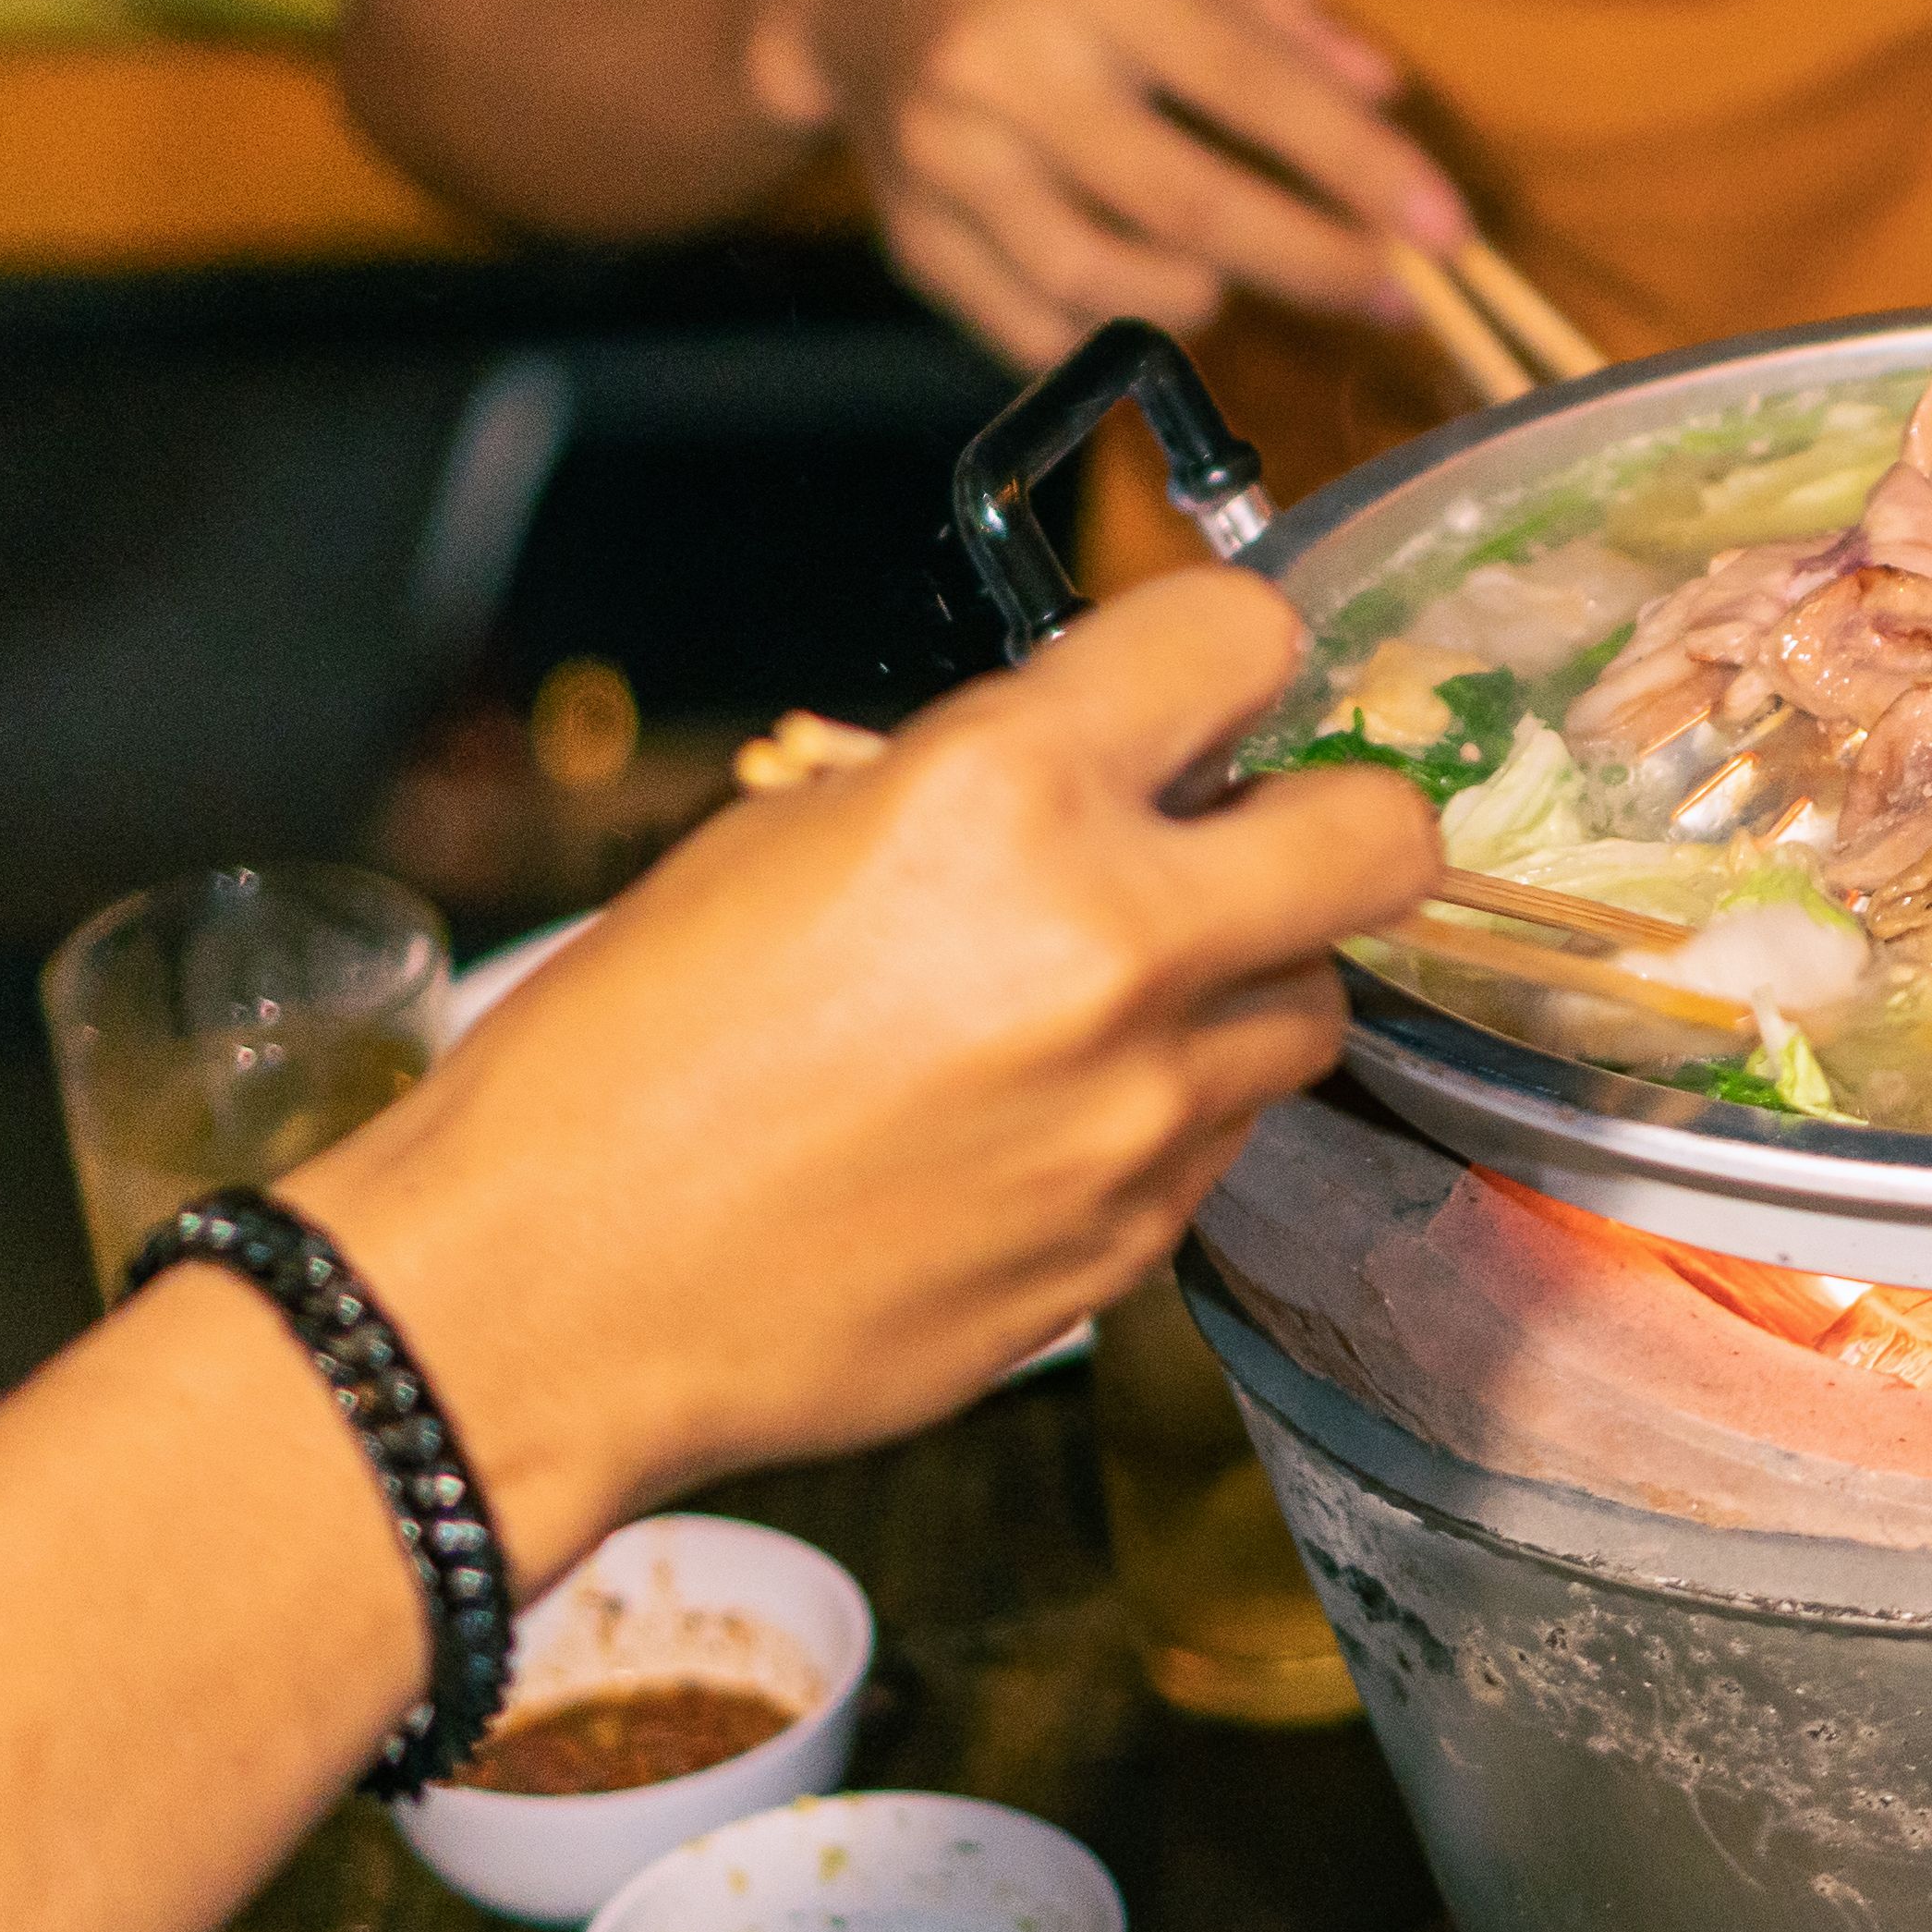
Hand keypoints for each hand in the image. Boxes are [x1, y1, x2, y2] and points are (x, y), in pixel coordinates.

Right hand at [292, 569, 1436, 1552]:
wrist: (549, 1293)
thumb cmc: (621, 1057)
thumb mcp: (784, 837)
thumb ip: (986, 784)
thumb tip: (1120, 766)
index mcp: (1004, 800)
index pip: (1244, 638)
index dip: (1232, 653)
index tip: (1209, 687)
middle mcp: (1110, 950)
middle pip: (1383, 840)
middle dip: (1336, 823)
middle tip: (1257, 837)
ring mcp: (1140, 1113)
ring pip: (1308, 1009)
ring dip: (1240, 984)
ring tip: (1098, 999)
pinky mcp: (1136, 1243)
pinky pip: (1219, 1140)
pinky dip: (1162, 1112)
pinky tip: (1033, 1120)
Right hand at [761, 0, 1472, 364]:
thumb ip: (1270, 16)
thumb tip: (1385, 93)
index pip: (1245, 80)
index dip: (1356, 164)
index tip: (1446, 230)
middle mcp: (1001, 63)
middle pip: (1185, 205)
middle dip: (1311, 263)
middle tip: (1393, 297)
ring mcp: (944, 158)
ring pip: (1104, 285)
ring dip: (1201, 302)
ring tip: (1234, 276)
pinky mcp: (909, 236)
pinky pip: (1037, 331)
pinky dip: (1112, 336)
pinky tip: (1141, 299)